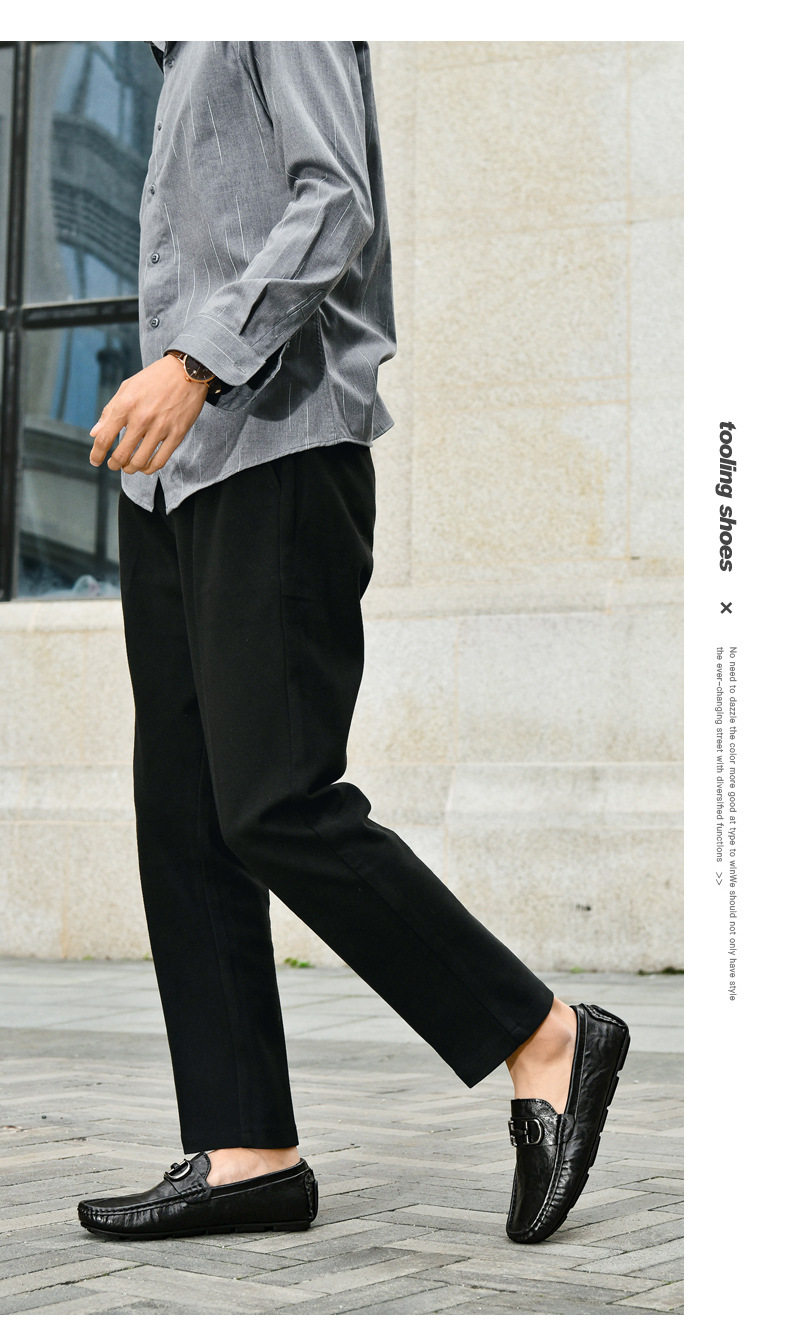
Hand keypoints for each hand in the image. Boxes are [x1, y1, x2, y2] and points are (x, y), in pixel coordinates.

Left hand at [89, 355, 208, 474]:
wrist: (186, 370)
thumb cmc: (153, 379)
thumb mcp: (127, 388)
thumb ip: (109, 411)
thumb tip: (94, 433)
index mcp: (126, 405)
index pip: (104, 438)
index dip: (96, 454)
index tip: (95, 461)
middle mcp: (142, 418)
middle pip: (121, 455)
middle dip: (113, 464)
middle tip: (113, 465)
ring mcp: (161, 427)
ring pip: (140, 462)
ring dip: (130, 469)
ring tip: (128, 467)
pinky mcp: (177, 434)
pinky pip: (160, 460)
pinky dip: (149, 468)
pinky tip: (145, 467)